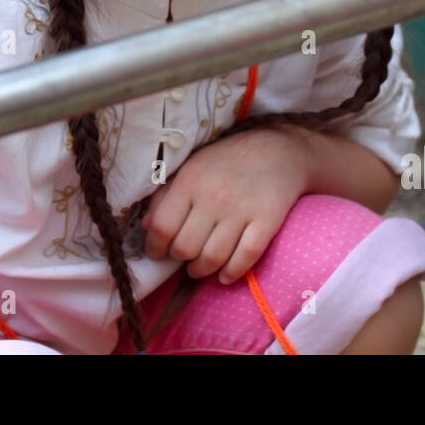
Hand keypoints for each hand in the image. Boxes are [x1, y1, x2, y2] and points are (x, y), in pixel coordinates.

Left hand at [140, 124, 313, 284]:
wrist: (277, 149)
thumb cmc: (227, 160)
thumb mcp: (190, 167)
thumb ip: (165, 195)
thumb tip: (146, 227)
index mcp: (190, 182)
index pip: (162, 227)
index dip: (155, 247)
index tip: (158, 252)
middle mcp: (213, 197)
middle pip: (185, 248)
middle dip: (180, 258)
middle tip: (184, 256)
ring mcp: (241, 211)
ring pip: (213, 258)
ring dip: (202, 270)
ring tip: (200, 267)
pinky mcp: (267, 221)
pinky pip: (245, 257)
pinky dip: (232, 273)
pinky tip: (225, 275)